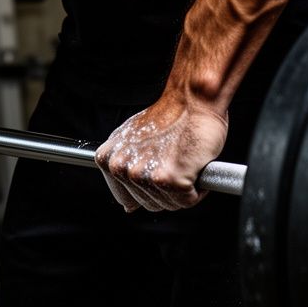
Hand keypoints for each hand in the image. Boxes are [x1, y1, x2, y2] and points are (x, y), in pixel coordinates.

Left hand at [94, 93, 228, 212]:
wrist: (194, 99)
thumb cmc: (171, 116)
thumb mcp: (136, 139)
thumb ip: (127, 170)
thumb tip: (127, 207)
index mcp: (110, 158)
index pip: (126, 198)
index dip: (148, 188)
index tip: (159, 167)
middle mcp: (122, 167)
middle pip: (149, 204)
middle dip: (167, 189)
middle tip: (175, 159)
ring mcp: (143, 174)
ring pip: (169, 204)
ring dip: (183, 188)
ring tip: (183, 158)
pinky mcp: (169, 179)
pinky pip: (187, 201)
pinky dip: (197, 188)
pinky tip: (194, 164)